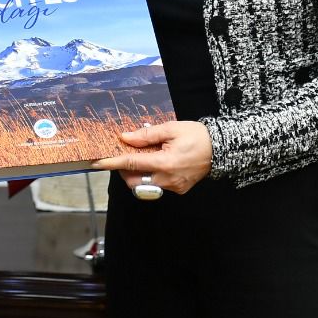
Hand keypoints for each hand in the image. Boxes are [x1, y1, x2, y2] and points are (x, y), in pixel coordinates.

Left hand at [93, 120, 212, 194]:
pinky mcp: (178, 189)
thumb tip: (126, 138)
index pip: (130, 164)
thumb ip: (146, 135)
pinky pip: (157, 186)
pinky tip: (158, 162)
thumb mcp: (171, 129)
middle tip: (125, 155)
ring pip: (144, 185)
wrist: (221, 149)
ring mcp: (173, 187)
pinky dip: (151, 176)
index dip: (111, 163)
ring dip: (137, 174)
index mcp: (164, 163)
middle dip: (123, 171)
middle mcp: (167, 179)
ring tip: (142, 157)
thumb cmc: (197, 136)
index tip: (96, 162)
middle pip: (133, 181)